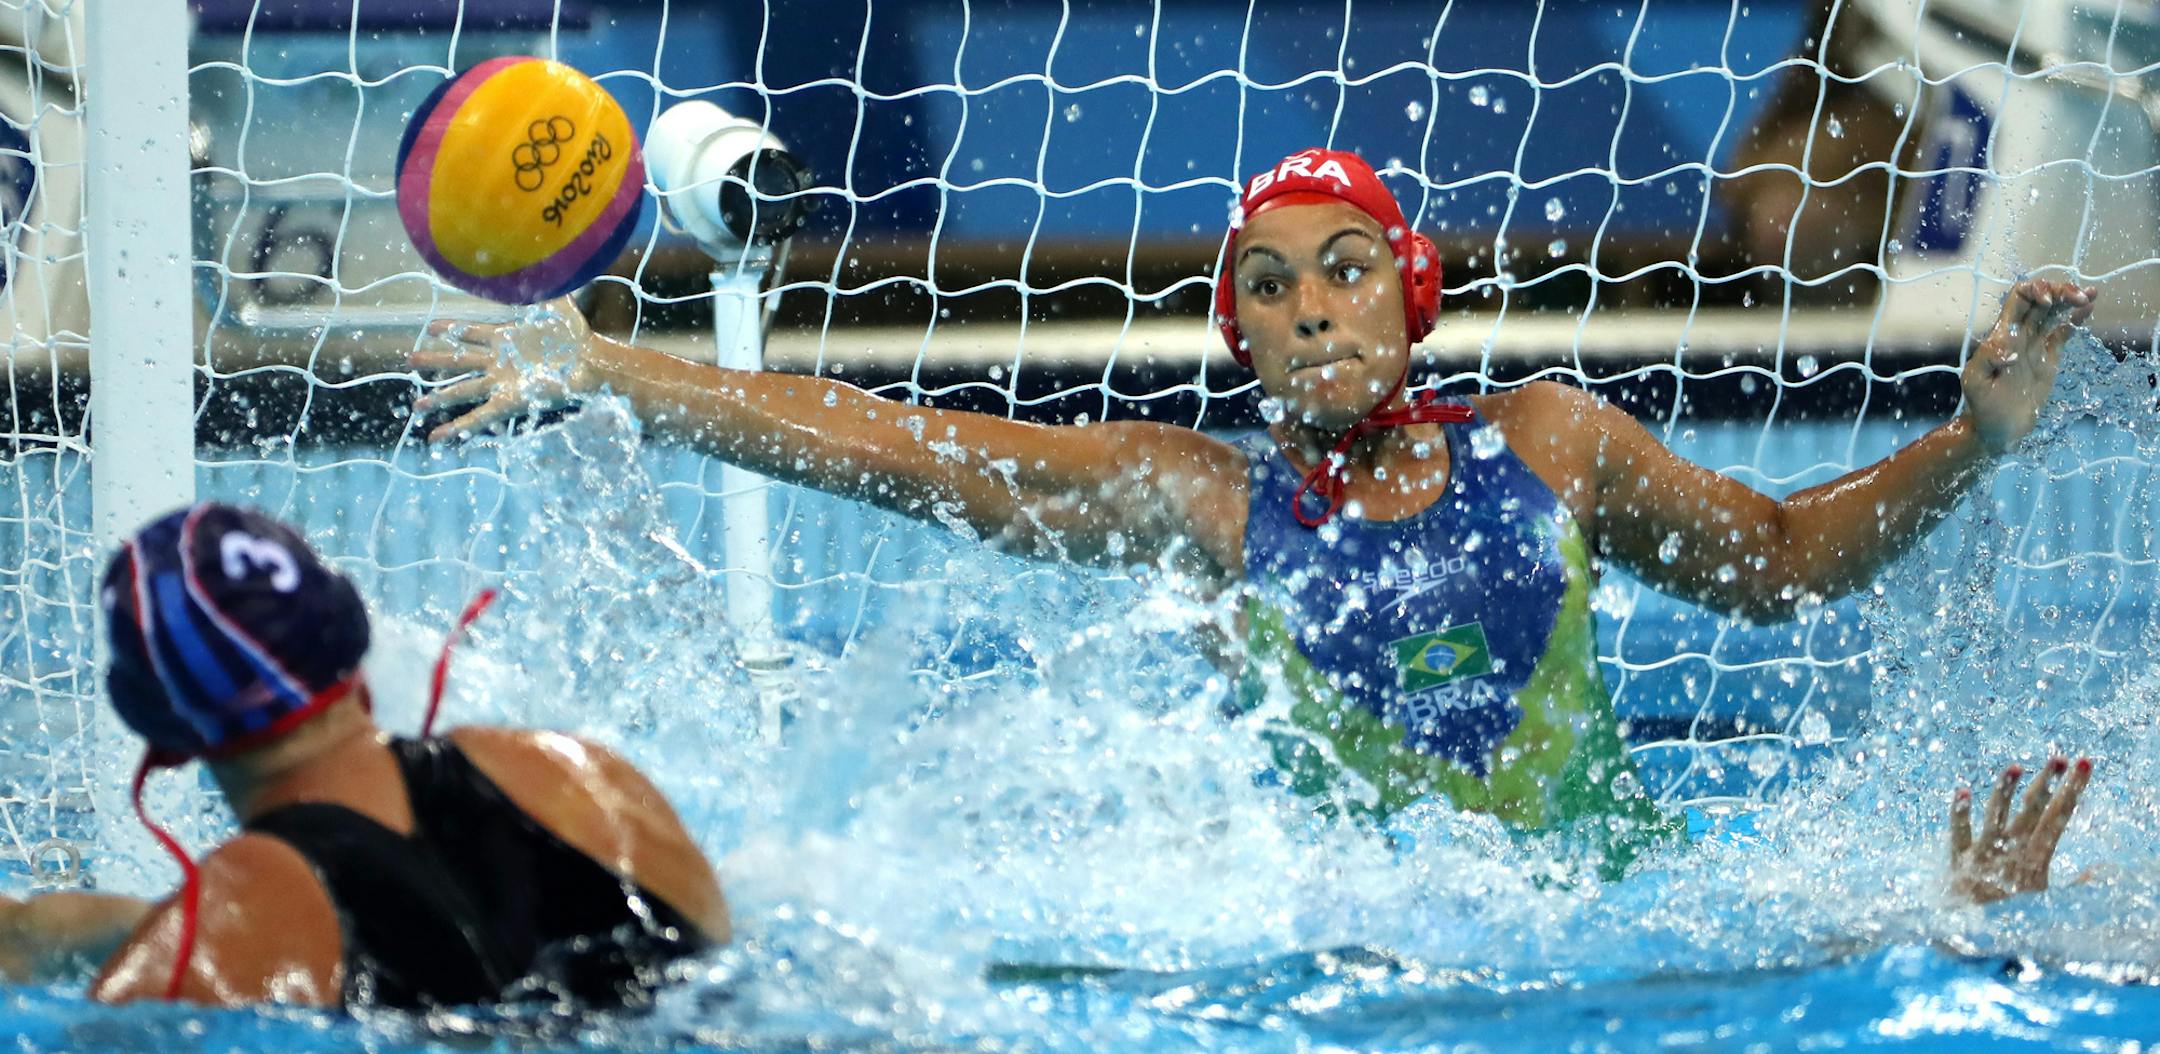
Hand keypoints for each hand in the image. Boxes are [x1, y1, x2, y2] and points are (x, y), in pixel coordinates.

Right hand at [409, 296, 596, 441]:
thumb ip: (543, 283)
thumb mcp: (556, 304)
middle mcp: (499, 361)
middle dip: (435, 360)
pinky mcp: (510, 401)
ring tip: (417, 407)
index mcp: (506, 337)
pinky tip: (438, 437)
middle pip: (459, 361)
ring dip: (439, 398)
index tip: (432, 328)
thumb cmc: (576, 335)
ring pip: (463, 390)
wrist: (590, 361)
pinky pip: (479, 416)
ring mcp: (502, 382)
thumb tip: (538, 258)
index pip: (471, 332)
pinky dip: (457, 427)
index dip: (452, 329)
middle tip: (411, 359)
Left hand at [1947, 755, 2091, 904]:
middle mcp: (2012, 852)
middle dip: (2048, 783)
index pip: (2059, 818)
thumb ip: (2075, 886)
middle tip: (2061, 757)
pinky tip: (1962, 790)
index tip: (2083, 766)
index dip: (2072, 790)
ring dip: (2005, 791)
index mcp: (2037, 860)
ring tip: (2015, 766)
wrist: (1976, 940)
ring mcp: (1984, 854)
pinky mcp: (1958, 860)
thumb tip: (2103, 870)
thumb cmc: (2014, 919)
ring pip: (1996, 816)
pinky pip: (1958, 833)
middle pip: (2032, 811)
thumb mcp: (2050, 903)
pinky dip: (1959, 813)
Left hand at [1961, 278, 2095, 454]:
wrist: (1998, 429)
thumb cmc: (1983, 406)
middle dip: (2059, 291)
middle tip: (2078, 296)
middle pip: (2040, 300)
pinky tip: (2088, 307)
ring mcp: (2035, 344)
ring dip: (2071, 299)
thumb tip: (2011, 347)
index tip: (2049, 302)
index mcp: (2002, 334)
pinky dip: (2076, 318)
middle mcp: (2019, 334)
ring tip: (2091, 294)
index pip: (2019, 299)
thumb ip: (1988, 359)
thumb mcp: (1976, 381)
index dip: (2035, 292)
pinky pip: (2063, 332)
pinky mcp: (2049, 358)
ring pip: (2055, 312)